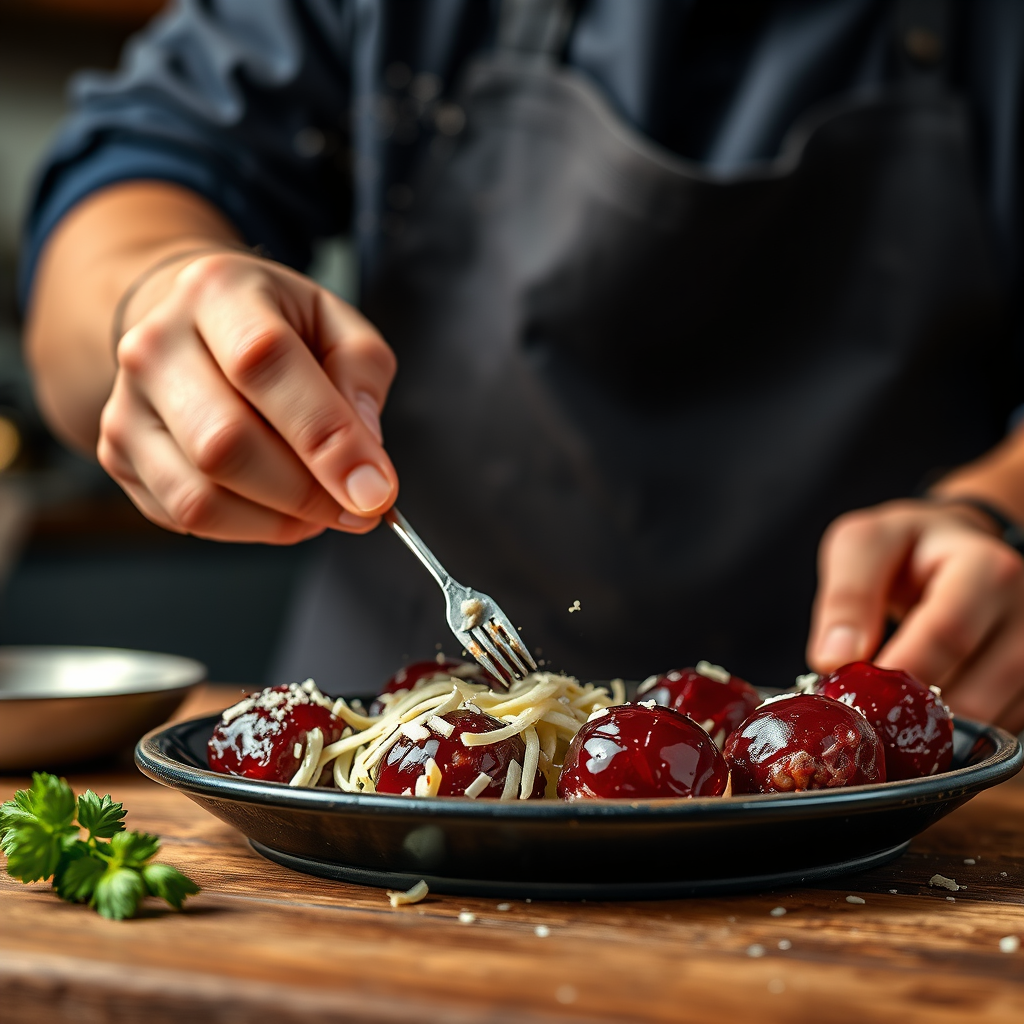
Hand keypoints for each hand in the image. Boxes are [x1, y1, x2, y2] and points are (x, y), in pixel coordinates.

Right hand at [98, 250, 397, 543]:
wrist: (193, 325)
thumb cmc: (276, 327)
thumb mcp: (336, 324)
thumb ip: (361, 378)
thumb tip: (363, 461)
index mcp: (216, 290)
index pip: (264, 364)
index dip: (325, 438)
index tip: (375, 491)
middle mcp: (155, 344)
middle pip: (223, 443)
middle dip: (305, 493)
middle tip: (358, 509)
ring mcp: (126, 404)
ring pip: (200, 496)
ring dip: (279, 520)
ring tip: (321, 508)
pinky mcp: (118, 456)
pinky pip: (186, 519)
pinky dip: (249, 528)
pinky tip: (279, 507)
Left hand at [806, 499, 1023, 731]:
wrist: (959, 549)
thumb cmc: (909, 547)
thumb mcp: (865, 545)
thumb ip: (847, 595)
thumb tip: (834, 659)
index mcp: (988, 568)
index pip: (948, 633)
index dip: (899, 671)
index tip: (857, 693)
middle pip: (974, 692)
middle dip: (910, 710)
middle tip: (867, 712)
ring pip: (987, 723)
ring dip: (931, 727)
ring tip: (890, 706)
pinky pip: (995, 731)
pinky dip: (953, 734)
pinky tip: (921, 710)